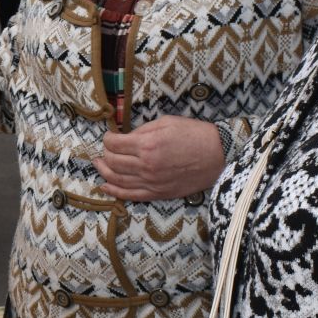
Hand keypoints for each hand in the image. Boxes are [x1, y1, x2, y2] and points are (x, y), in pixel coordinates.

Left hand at [94, 116, 225, 201]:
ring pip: (117, 180)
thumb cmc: (194, 134)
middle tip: (105, 150)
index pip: (114, 144)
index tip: (109, 136)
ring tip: (99, 165)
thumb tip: (125, 137)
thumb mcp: (166, 122)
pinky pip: (131, 195)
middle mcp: (146, 166)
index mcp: (147, 145)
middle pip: (112, 162)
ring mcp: (151, 182)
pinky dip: (114, 191)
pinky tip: (105, 186)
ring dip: (104, 172)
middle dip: (104, 154)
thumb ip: (142, 131)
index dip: (107, 138)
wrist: (218, 154)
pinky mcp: (158, 194)